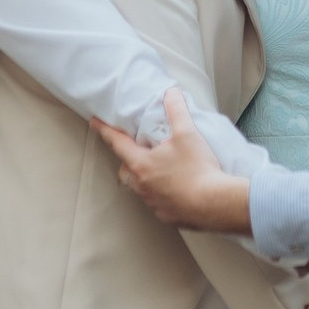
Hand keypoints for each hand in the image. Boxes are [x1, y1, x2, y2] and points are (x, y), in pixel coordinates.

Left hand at [94, 89, 252, 233]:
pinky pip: (155, 200)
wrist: (214, 203)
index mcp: (141, 164)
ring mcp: (152, 202)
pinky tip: (175, 186)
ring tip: (159, 166)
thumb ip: (176, 111)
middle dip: (127, 158)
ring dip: (144, 175)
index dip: (105, 130)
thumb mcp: (187, 134)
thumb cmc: (197, 170)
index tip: (95, 123)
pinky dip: (160, 191)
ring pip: (139, 186)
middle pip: (126, 168)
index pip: (117, 143)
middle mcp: (141, 185)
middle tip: (137, 148)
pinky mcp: (165, 214)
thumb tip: (171, 94)